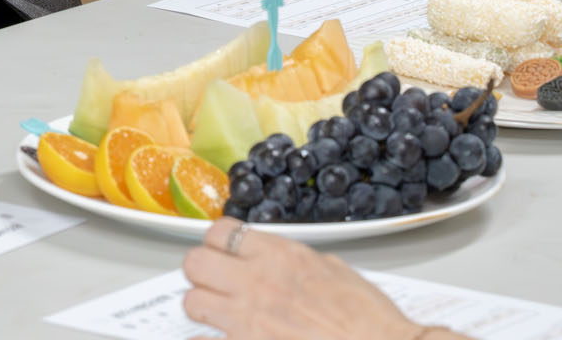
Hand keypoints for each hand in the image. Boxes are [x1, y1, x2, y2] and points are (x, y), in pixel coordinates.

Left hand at [182, 223, 433, 339]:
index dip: (218, 241)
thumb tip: (279, 259)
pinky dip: (210, 337)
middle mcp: (258, 283)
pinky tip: (223, 335)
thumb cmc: (369, 321)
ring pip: (192, 301)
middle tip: (213, 279)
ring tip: (218, 311)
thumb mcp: (334, 271)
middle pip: (195, 262)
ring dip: (202, 305)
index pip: (221, 232)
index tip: (223, 250)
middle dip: (201, 270)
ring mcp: (249, 319)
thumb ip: (297, 261)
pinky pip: (207, 339)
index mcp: (281, 256)